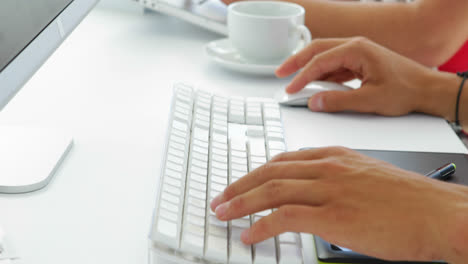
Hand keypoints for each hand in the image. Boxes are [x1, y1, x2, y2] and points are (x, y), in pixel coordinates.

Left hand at [210, 147, 467, 262]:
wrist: (438, 213)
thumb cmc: (409, 200)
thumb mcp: (367, 177)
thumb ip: (337, 180)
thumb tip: (314, 195)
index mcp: (335, 156)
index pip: (283, 159)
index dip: (257, 172)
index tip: (242, 182)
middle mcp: (328, 167)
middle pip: (270, 172)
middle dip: (240, 185)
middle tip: (221, 198)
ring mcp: (330, 190)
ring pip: (272, 190)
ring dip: (242, 203)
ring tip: (224, 213)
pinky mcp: (334, 215)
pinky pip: (285, 217)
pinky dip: (262, 226)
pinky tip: (250, 234)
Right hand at [276, 37, 457, 119]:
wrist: (428, 89)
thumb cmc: (406, 90)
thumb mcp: (369, 100)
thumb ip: (338, 101)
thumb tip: (314, 102)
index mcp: (357, 50)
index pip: (320, 61)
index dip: (302, 76)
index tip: (290, 89)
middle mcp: (356, 47)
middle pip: (317, 50)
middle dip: (297, 62)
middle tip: (280, 73)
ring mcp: (358, 53)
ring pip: (325, 56)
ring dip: (308, 67)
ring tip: (293, 79)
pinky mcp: (361, 62)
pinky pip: (335, 65)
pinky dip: (322, 73)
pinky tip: (317, 84)